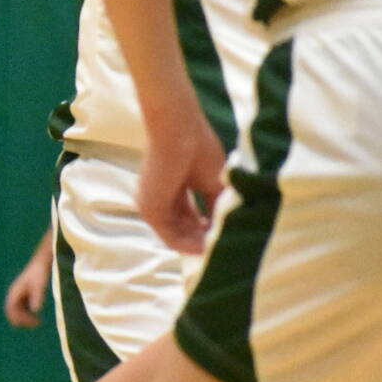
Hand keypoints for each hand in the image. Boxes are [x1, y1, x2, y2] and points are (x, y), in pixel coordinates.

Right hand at [3, 245, 51, 328]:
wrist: (40, 263)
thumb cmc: (39, 273)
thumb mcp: (39, 285)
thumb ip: (37, 297)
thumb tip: (35, 310)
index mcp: (14, 291)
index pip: (11, 308)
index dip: (18, 317)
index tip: (31, 322)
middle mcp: (13, 294)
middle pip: (12, 312)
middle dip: (21, 320)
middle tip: (36, 323)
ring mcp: (17, 295)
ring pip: (16, 312)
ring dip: (24, 318)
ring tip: (37, 322)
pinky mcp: (22, 296)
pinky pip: (21, 309)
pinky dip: (27, 315)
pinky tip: (36, 317)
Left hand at [136, 111, 228, 254]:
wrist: (177, 129)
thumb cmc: (197, 147)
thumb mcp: (214, 180)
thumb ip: (218, 204)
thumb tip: (232, 225)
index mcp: (173, 187)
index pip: (189, 215)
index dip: (208, 227)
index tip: (226, 235)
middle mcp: (160, 198)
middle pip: (183, 227)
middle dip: (204, 239)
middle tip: (224, 248)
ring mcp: (152, 205)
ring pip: (177, 235)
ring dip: (199, 245)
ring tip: (220, 251)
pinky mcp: (150, 209)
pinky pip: (170, 238)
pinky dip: (190, 246)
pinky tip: (208, 249)